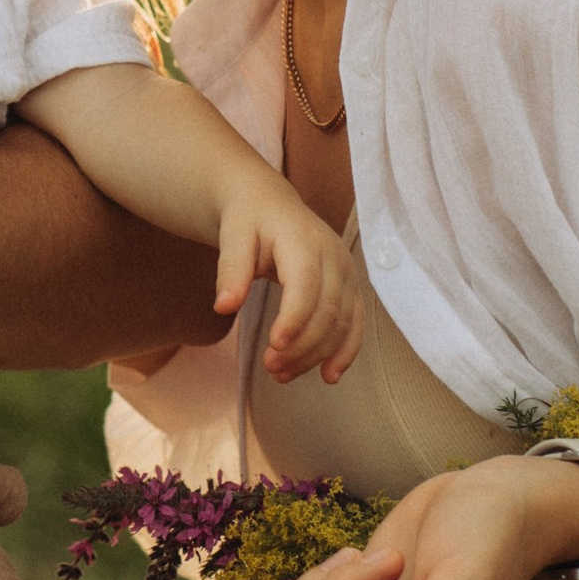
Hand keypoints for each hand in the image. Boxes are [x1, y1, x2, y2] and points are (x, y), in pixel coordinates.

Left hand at [216, 183, 362, 382]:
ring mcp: (347, 272)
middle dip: (302, 345)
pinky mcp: (350, 287)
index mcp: (303, 241)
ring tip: (283, 376)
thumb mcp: (232, 237)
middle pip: (327, 310)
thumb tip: (223, 307)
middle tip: (271, 369)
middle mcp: (333, 256)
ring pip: (342, 323)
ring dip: (317, 355)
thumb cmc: (248, 220)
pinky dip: (345, 351)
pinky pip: (355, 323)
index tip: (274, 346)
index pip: (306, 285)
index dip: (294, 319)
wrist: (269, 203)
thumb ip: (230, 270)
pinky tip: (329, 375)